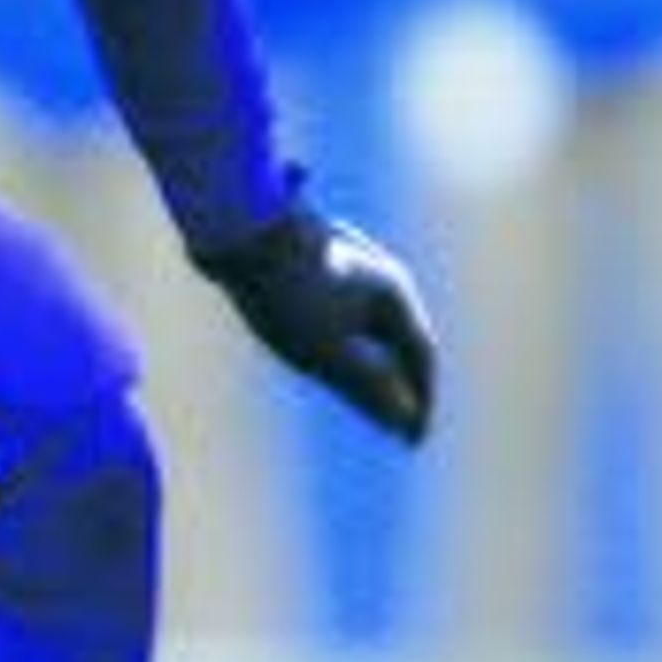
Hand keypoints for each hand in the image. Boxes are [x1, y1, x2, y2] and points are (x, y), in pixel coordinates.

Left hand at [201, 199, 436, 442]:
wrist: (238, 220)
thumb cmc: (286, 287)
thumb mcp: (328, 349)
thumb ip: (369, 386)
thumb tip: (404, 421)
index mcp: (394, 294)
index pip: (422, 357)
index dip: (421, 403)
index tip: (413, 441)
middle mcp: (379, 276)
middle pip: (398, 340)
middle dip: (398, 385)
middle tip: (391, 426)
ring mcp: (346, 265)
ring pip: (367, 325)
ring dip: (371, 363)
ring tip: (359, 398)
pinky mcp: (313, 262)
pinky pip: (340, 312)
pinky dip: (343, 343)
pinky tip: (320, 357)